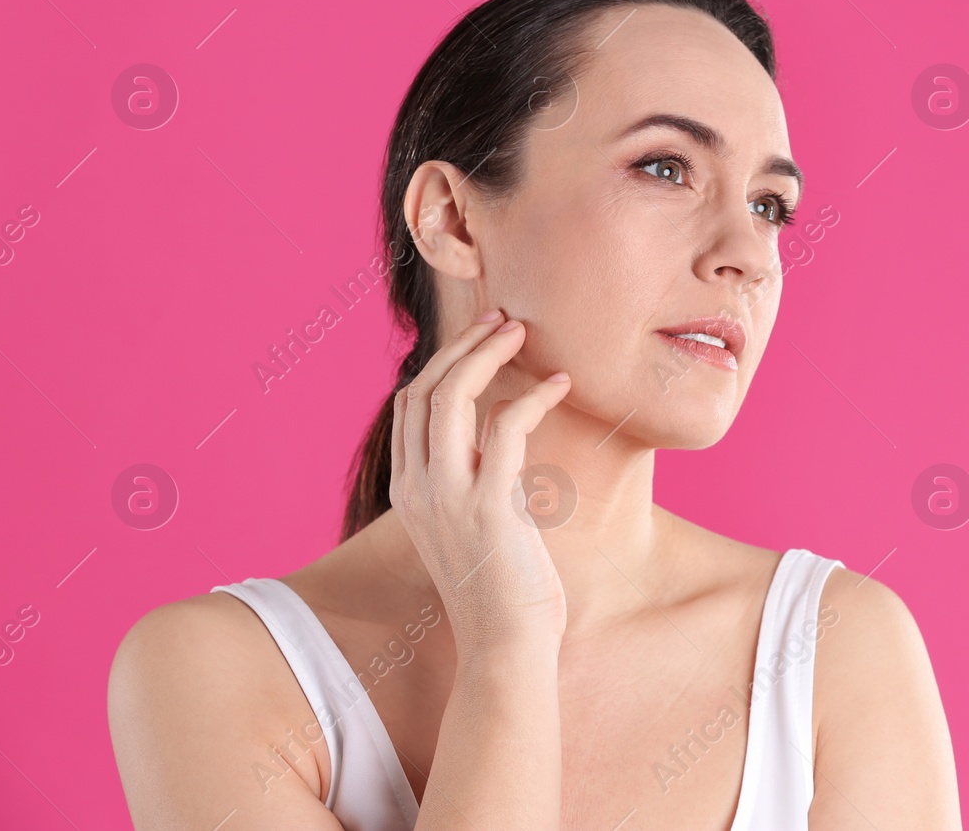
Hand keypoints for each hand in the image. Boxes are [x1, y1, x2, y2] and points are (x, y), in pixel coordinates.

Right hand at [389, 313, 571, 659]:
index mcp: (408, 492)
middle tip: (503, 320)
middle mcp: (417, 489)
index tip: (481, 335)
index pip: (410, 404)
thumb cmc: (501, 590)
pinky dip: (533, 396)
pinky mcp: (489, 505)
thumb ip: (471, 482)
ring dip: (487, 354)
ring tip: (523, 332)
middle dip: (463, 345)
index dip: (444, 361)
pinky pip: (505, 427)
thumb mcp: (472, 527)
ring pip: (450, 397)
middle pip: (424, 390)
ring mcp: (448, 496)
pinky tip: (560, 385)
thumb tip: (496, 437)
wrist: (506, 648)